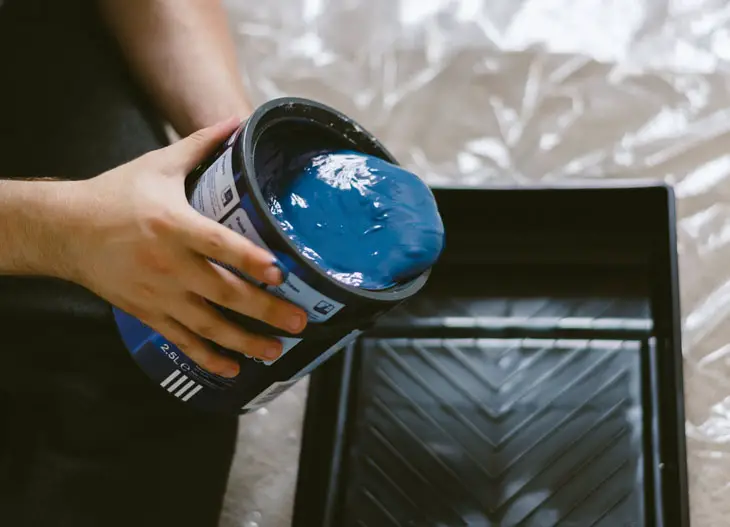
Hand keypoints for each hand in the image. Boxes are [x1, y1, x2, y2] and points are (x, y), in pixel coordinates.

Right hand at [64, 117, 306, 377]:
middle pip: (222, 293)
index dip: (250, 260)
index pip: (219, 245)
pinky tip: (233, 369)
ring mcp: (157, 294)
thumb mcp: (158, 164)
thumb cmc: (115, 194)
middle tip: (299, 323)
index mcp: (173, 224)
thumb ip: (201, 144)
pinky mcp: (146, 313)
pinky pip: (180, 341)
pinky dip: (207, 357)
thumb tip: (237, 120)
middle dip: (264, 311)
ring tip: (276, 351)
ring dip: (244, 342)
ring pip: (206, 326)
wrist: (64, 230)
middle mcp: (168, 264)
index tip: (281, 273)